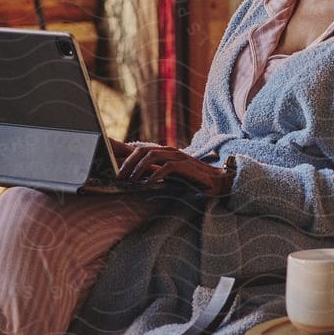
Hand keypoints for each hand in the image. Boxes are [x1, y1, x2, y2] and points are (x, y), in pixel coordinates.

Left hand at [114, 141, 230, 195]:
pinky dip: (155, 175)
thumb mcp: (172, 176)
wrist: (219, 182)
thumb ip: (157, 174)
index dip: (126, 159)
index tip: (114, 170)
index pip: (141, 151)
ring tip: (130, 180)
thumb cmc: (194, 181)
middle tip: (118, 176)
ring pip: (152, 156)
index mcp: (166, 153)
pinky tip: (148, 183)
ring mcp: (179, 157)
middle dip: (128, 163)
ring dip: (138, 168)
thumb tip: (138, 179)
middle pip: (143, 150)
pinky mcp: (186, 166)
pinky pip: (167, 167)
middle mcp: (171, 152)